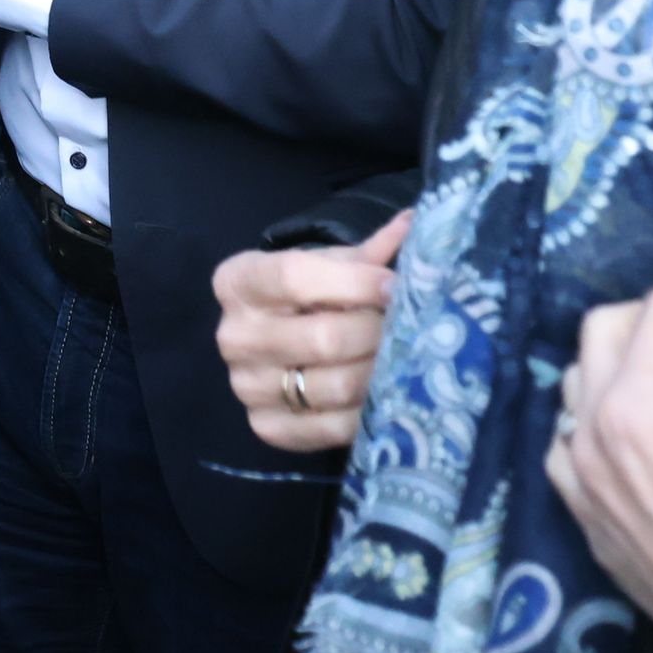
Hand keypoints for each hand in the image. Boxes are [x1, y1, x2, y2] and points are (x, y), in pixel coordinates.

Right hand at [213, 211, 406, 452]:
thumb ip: (368, 253)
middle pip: (321, 337)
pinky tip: (386, 393)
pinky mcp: (265, 428)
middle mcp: (233, 336)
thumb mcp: (328, 267)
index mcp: (238, 282)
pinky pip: (330, 428)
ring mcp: (245, 386)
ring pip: (332, 386)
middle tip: (409, 328)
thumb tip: (418, 224)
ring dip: (379, 372)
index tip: (395, 286)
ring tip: (402, 359)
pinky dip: (367, 412)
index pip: (295, 278)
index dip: (354, 282)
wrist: (271, 346)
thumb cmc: (305, 297)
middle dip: (376, 332)